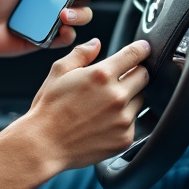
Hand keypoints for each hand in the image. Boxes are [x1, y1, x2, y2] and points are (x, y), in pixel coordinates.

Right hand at [19, 38, 150, 170]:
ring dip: (130, 98)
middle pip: (144, 76)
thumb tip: (96, 44)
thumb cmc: (49, 109)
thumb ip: (81, 54)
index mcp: (101, 75)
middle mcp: (116, 96)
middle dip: (135, 73)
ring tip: (105, 105)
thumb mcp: (58, 72)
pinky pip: (134, 122)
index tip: (143, 48)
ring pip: (140, 100)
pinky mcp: (125, 138)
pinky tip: (104, 122)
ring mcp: (123, 119)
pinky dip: (124, 120)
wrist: (44, 144)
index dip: (141, 49)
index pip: (135, 55)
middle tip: (119, 79)